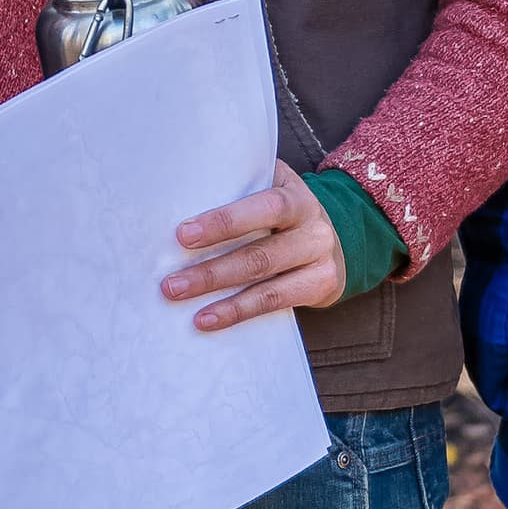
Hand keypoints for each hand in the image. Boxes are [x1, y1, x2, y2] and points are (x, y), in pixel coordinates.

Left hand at [163, 160, 345, 329]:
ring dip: (219, 297)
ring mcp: (319, 258)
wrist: (337, 236)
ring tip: (182, 299)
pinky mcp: (320, 285)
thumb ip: (235, 189)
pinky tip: (208, 319)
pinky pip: (275, 303)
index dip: (224, 222)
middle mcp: (311, 226)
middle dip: (210, 271)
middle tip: (170, 283)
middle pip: (259, 254)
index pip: (264, 207)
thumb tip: (176, 198)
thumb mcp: (269, 189)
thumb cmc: (282, 212)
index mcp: (293, 195)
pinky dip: (238, 312)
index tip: (183, 235)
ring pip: (265, 281)